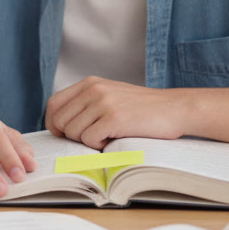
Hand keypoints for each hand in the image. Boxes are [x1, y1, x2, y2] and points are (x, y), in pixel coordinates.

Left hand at [45, 77, 193, 148]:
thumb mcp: (110, 95)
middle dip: (70, 136)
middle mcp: (93, 89)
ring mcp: (103, 103)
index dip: (54, 123)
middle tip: (91, 139)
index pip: (53, 104)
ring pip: (73, 132)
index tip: (64, 134)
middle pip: (60, 121)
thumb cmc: (142, 109)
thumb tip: (60, 123)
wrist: (175, 108)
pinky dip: (99, 146)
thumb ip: (87, 103)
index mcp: (89, 83)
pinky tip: (114, 139)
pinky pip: (89, 140)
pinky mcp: (114, 118)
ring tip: (108, 136)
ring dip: (88, 141)